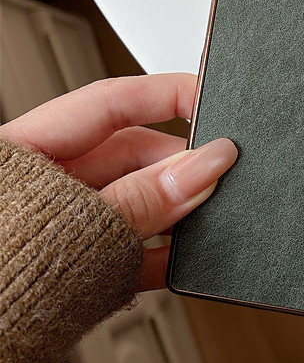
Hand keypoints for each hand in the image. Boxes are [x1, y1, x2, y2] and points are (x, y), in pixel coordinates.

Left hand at [0, 73, 237, 291]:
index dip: (167, 95)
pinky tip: (184, 258)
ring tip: (201, 219)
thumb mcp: (70, 224)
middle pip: (133, 154)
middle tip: (216, 176)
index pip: (112, 102)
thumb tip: (203, 165)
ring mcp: (69, 227)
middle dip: (179, 164)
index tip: (211, 105)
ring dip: (177, 212)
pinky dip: (165, 254)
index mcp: (29, 151)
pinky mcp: (83, 267)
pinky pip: (136, 249)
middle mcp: (51, 184)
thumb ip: (143, 195)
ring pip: (140, 203)